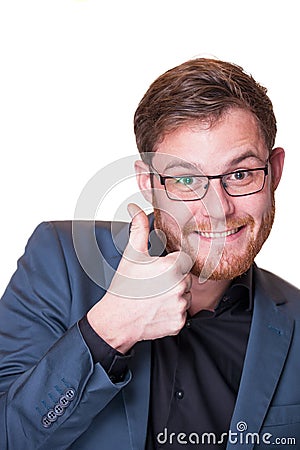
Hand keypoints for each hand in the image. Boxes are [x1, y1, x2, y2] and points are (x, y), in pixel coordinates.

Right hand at [87, 204, 192, 352]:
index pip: (184, 260)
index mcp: (171, 267)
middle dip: (173, 279)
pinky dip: (172, 312)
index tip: (159, 270)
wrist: (116, 319)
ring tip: (155, 297)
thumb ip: (139, 229)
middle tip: (154, 284)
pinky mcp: (179, 322)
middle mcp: (179, 286)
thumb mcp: (131, 255)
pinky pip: (182, 313)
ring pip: (186, 295)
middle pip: (186, 278)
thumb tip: (136, 209)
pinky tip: (157, 309)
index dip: (172, 264)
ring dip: (175, 296)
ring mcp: (180, 306)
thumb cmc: (124, 288)